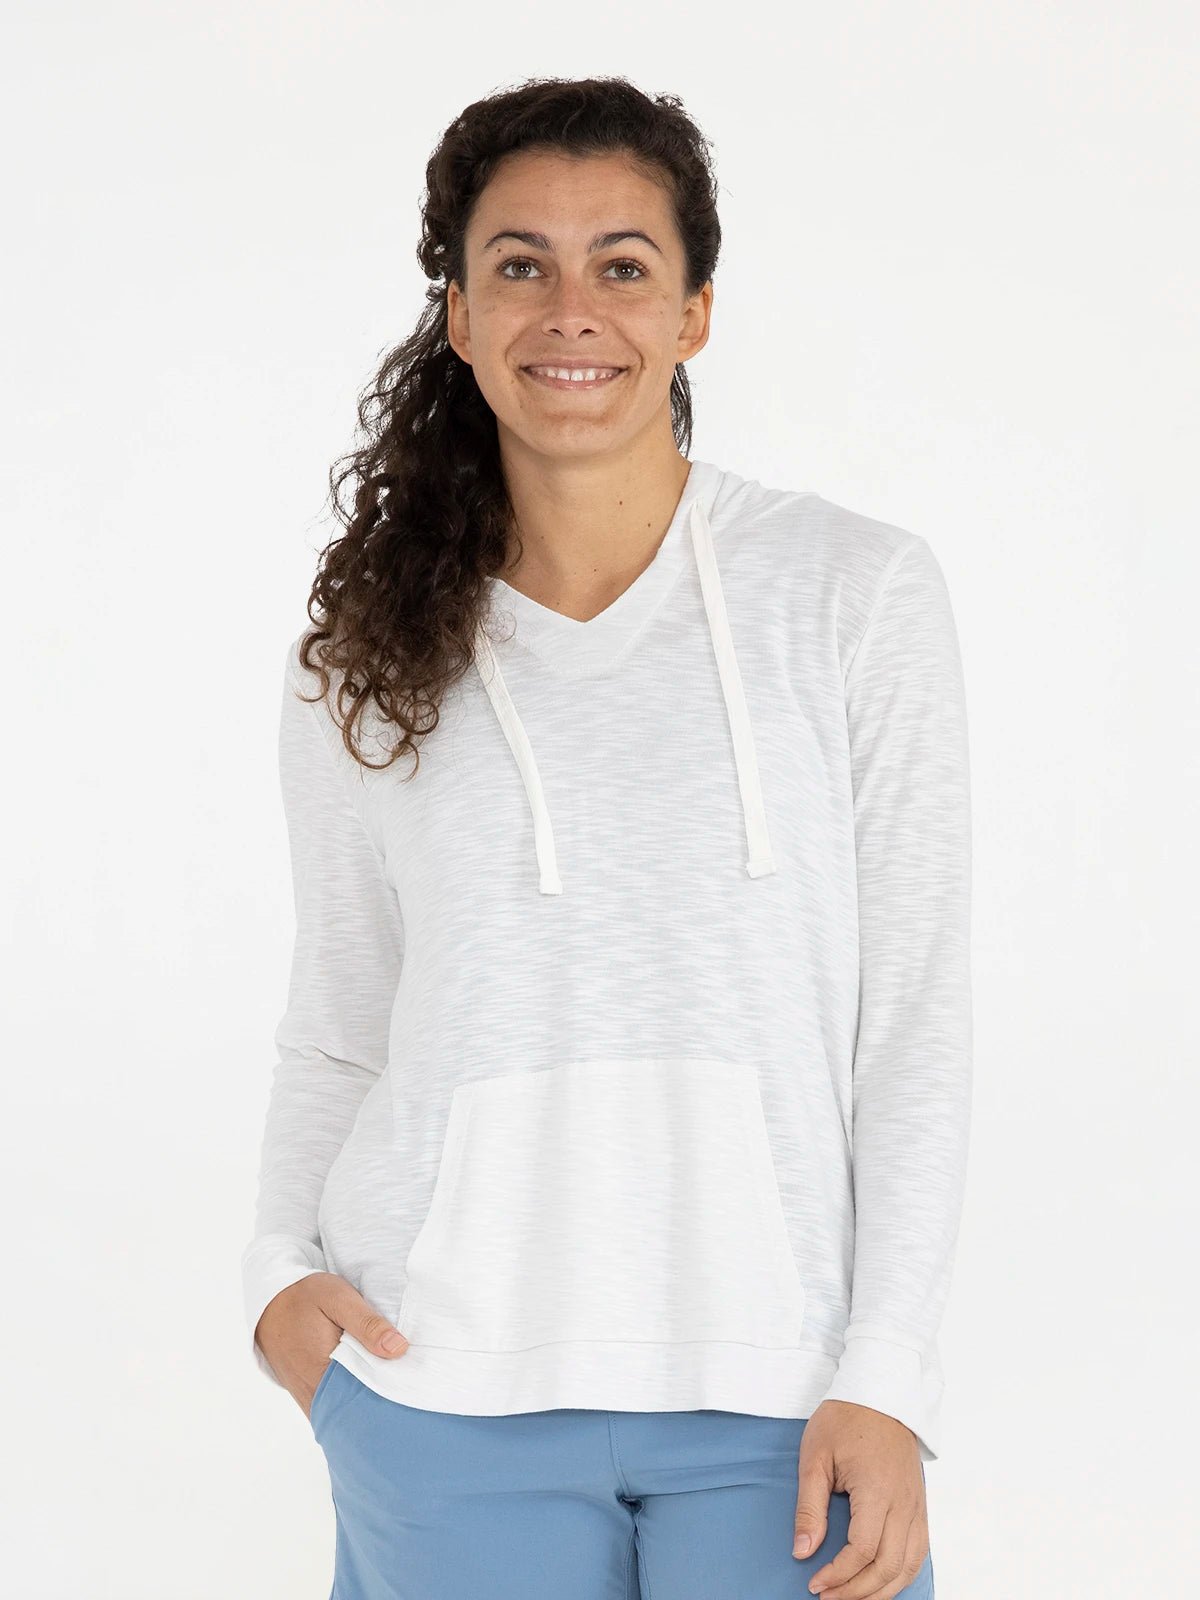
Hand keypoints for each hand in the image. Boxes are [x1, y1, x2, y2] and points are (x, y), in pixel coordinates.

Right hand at [253, 1272, 409, 1419]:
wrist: (269, 1300)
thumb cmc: (303, 1297)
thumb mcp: (337, 1298)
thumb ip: (368, 1324)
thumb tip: (399, 1348)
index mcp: (322, 1373)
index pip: (365, 1400)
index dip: (393, 1394)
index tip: (415, 1386)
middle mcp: (313, 1394)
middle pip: (357, 1411)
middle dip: (383, 1402)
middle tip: (410, 1389)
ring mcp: (309, 1397)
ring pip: (345, 1411)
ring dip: (367, 1400)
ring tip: (394, 1386)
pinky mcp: (307, 1394)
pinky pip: (334, 1406)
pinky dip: (352, 1399)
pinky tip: (370, 1384)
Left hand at [792, 1400, 928, 1599]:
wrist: (881, 1392)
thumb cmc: (844, 1418)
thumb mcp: (815, 1456)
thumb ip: (810, 1508)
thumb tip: (803, 1552)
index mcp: (877, 1489)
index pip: (864, 1550)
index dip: (839, 1575)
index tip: (815, 1583)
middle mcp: (904, 1503)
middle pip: (889, 1567)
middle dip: (858, 1592)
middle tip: (828, 1596)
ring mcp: (916, 1505)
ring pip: (908, 1566)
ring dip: (881, 1590)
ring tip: (851, 1597)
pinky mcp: (920, 1505)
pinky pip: (918, 1552)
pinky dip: (901, 1575)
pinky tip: (880, 1582)